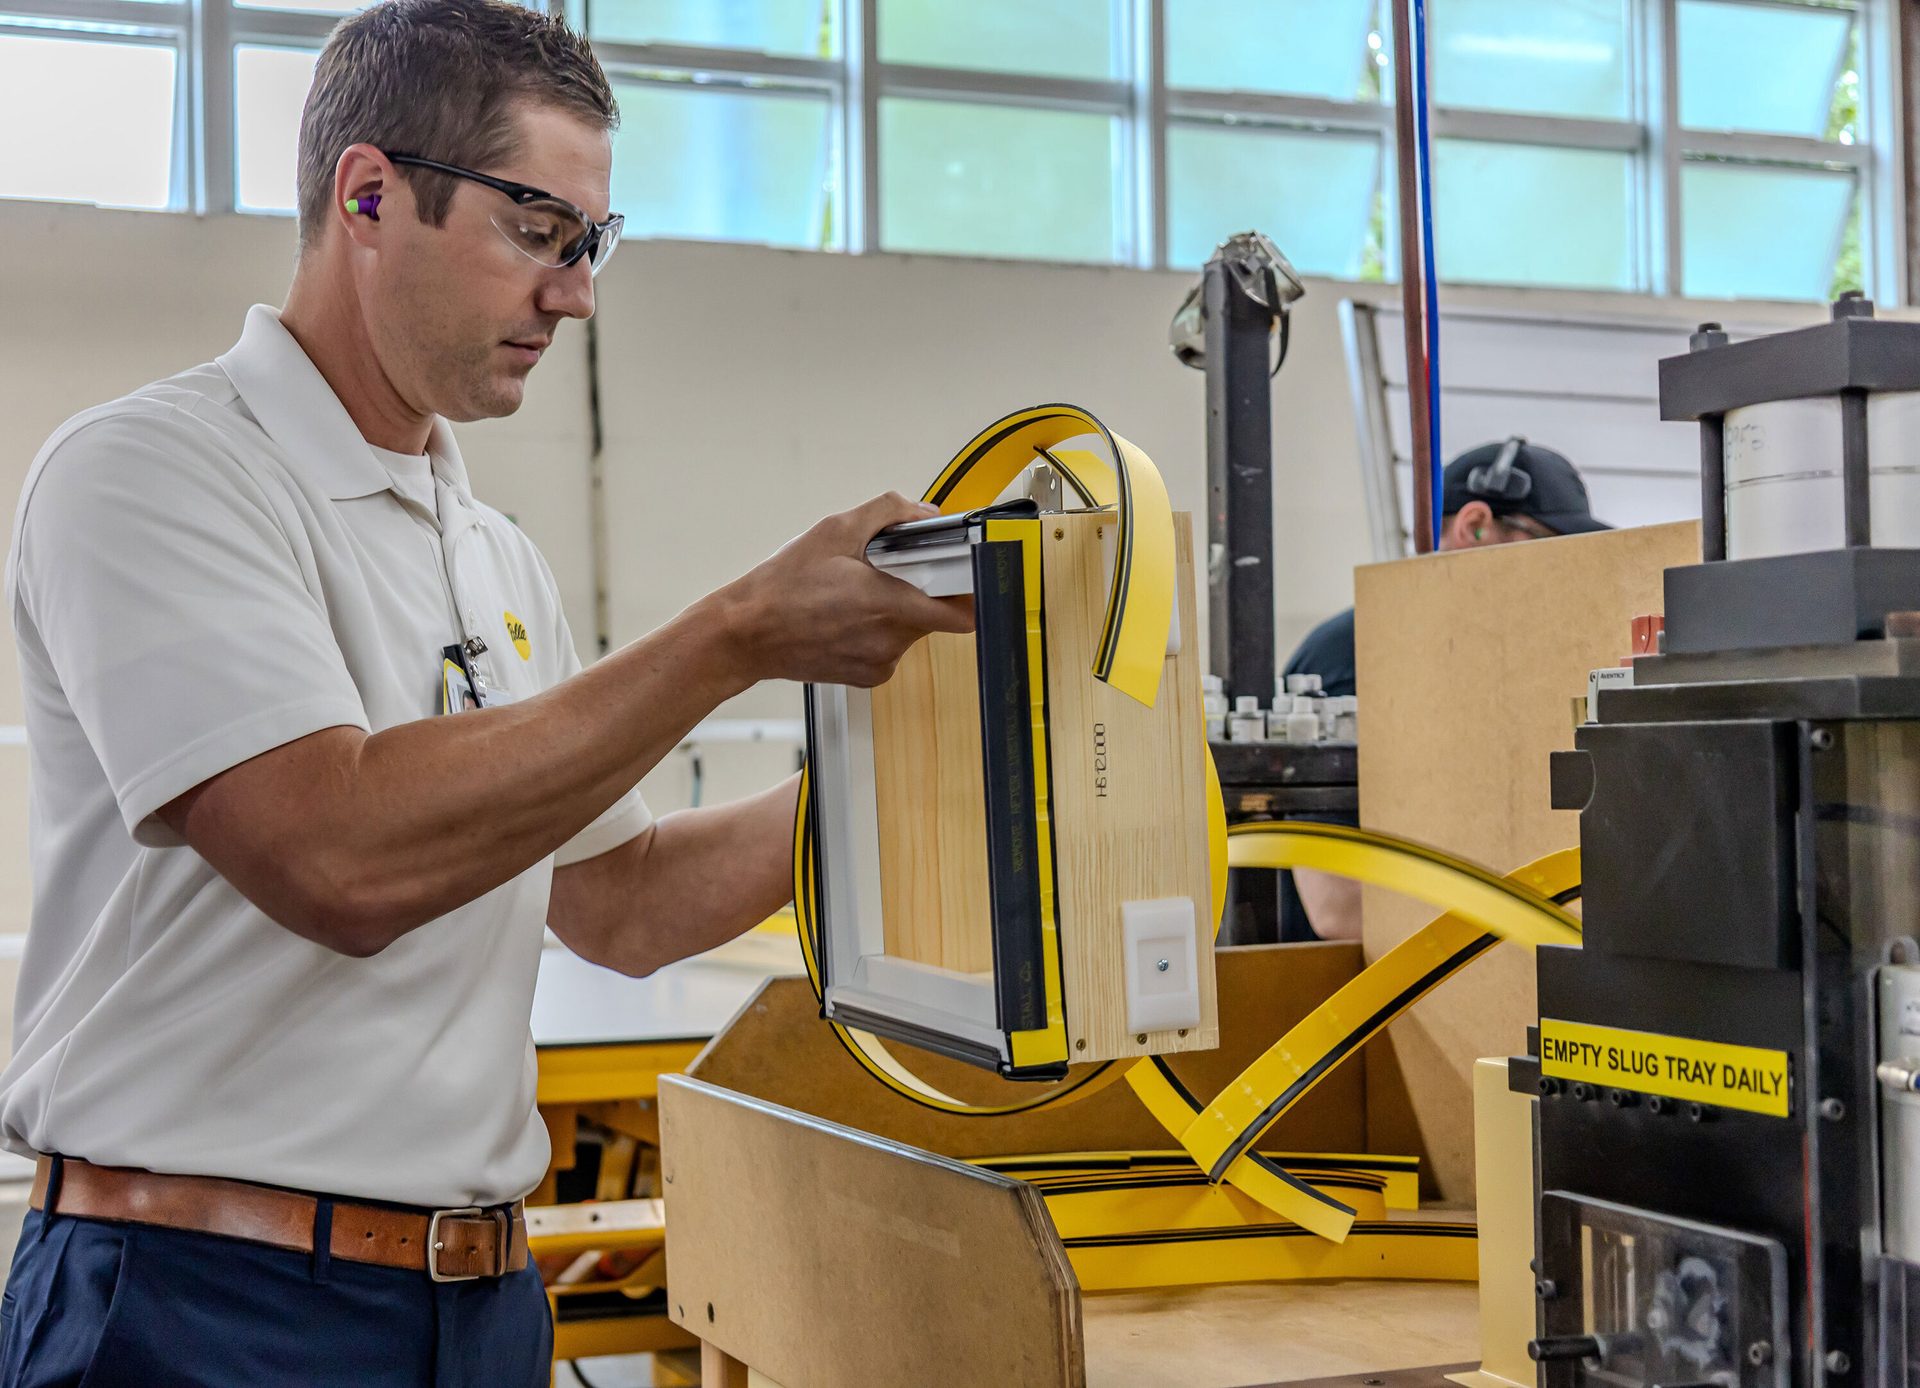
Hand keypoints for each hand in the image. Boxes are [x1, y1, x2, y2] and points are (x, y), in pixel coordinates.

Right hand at [717, 493, 975, 687]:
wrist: (747, 634)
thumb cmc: (782, 587)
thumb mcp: (835, 529)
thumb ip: (889, 512)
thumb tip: (924, 512)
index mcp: (889, 604)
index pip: (963, 612)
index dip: (967, 587)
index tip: (958, 569)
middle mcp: (890, 640)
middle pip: (936, 613)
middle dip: (920, 587)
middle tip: (885, 570)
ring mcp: (880, 662)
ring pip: (912, 629)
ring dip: (897, 608)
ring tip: (856, 592)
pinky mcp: (868, 677)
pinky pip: (891, 647)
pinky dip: (879, 629)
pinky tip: (846, 615)